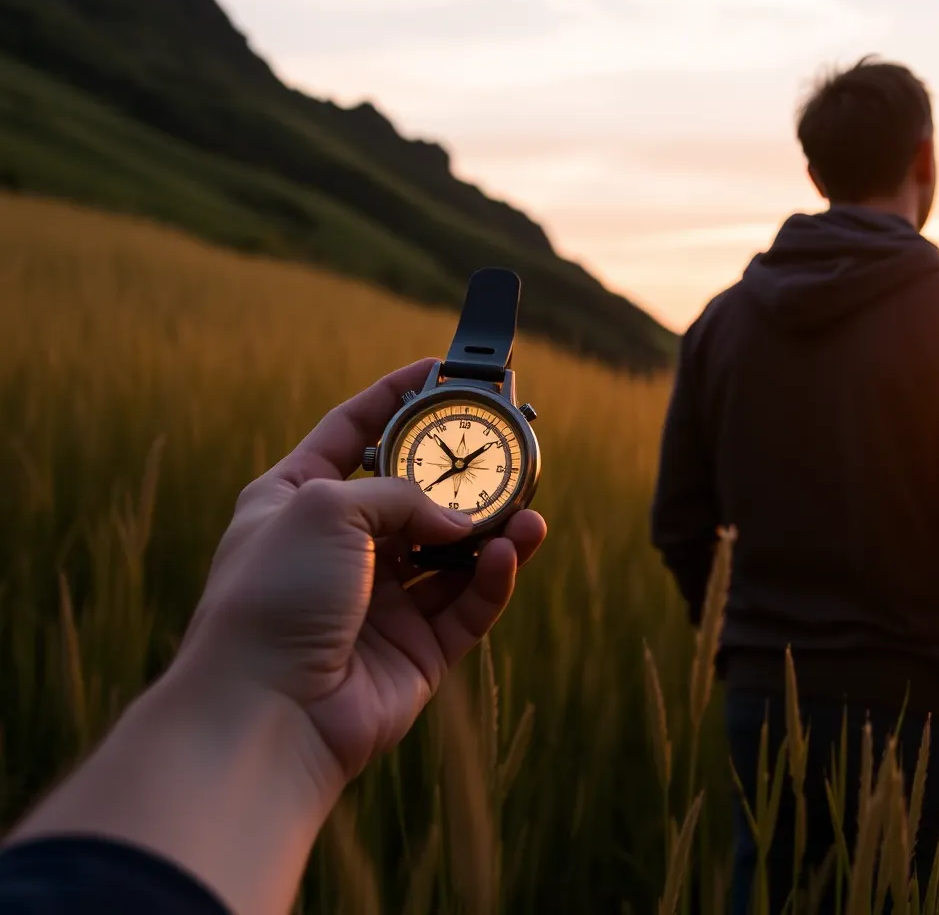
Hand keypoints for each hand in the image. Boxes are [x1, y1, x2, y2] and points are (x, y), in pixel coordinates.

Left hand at [180, 359, 547, 788]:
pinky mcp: (417, 651)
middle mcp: (340, 550)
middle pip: (416, 495)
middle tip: (510, 450)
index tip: (439, 369)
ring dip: (495, 530)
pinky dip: (494, 578)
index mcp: (295, 503)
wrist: (266, 713)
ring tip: (529, 513)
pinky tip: (511, 553)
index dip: (394, 398)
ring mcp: (380, 602)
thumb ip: (402, 494)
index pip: (352, 433)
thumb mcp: (325, 507)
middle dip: (464, 474)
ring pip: (454, 552)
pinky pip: (469, 604)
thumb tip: (459, 519)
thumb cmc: (273, 599)